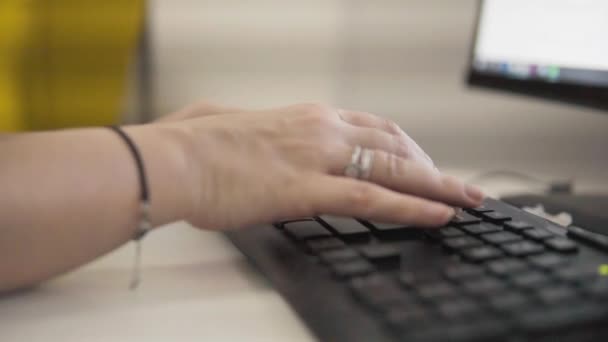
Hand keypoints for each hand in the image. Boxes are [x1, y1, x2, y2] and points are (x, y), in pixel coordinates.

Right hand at [157, 103, 483, 229]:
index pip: (372, 127)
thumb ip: (252, 128)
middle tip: (456, 184)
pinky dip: (411, 208)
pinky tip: (437, 216)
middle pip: (394, 144)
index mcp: (306, 117)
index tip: (422, 162)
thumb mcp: (233, 125)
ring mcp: (318, 158)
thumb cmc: (194, 144)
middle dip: (431, 166)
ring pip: (394, 169)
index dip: (405, 147)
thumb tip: (243, 126)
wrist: (172, 160)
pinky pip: (372, 199)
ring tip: (466, 200)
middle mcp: (321, 130)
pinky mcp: (308, 190)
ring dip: (436, 186)